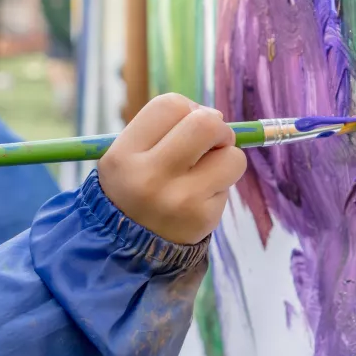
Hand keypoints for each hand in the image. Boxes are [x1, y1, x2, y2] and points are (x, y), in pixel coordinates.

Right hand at [98, 93, 247, 244]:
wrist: (127, 249)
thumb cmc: (134, 190)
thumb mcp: (128, 156)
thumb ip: (165, 130)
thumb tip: (216, 116)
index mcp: (124, 155)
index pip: (169, 105)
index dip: (187, 108)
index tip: (188, 122)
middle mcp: (150, 176)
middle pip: (205, 124)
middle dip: (218, 128)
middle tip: (212, 141)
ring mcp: (180, 199)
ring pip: (231, 156)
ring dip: (226, 158)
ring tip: (206, 172)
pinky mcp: (203, 218)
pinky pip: (229, 186)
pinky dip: (219, 186)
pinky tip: (199, 199)